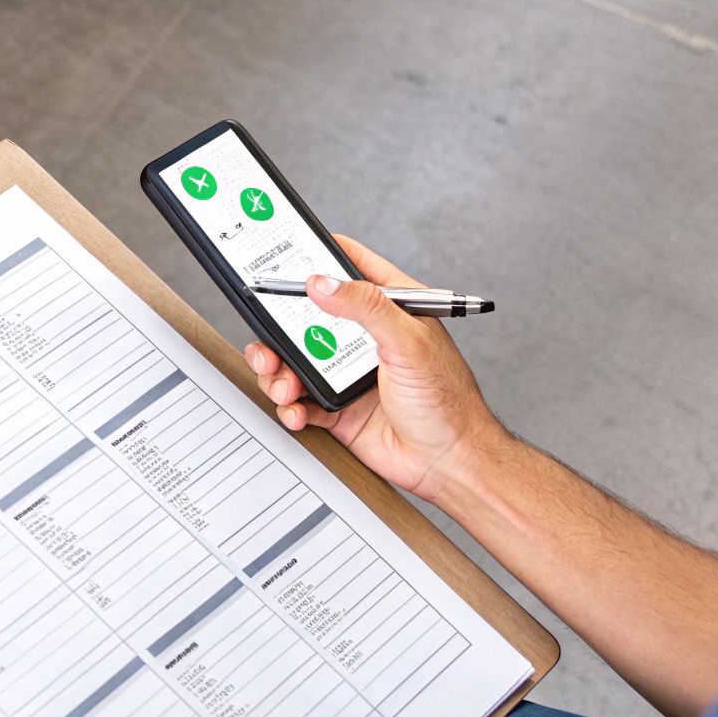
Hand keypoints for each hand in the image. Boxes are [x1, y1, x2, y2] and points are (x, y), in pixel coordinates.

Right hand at [243, 235, 510, 500]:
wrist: (447, 463)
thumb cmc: (447, 401)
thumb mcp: (408, 343)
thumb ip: (367, 307)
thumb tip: (324, 283)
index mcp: (390, 310)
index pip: (352, 268)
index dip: (320, 257)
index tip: (285, 254)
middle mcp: (365, 338)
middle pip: (307, 317)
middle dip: (280, 328)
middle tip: (270, 341)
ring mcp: (348, 372)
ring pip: (295, 360)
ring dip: (279, 371)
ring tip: (285, 385)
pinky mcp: (336, 407)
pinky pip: (299, 399)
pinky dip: (289, 405)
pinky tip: (296, 410)